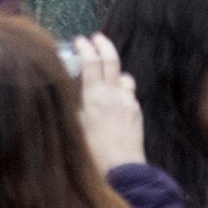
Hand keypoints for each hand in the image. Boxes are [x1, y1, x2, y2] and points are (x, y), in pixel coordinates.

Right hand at [67, 34, 147, 175]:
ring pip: (124, 76)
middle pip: (112, 59)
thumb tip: (70, 87)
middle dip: (104, 44)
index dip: (85, 47)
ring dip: (115, 70)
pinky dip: (122, 89)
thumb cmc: (93, 152)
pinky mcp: (136, 112)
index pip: (91, 61)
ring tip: (107, 73)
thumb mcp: (75, 126)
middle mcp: (114, 94)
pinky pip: (129, 93)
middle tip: (97, 38)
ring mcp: (128, 102)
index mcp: (95, 96)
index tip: (79, 40)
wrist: (123, 170)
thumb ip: (74, 103)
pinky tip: (115, 98)